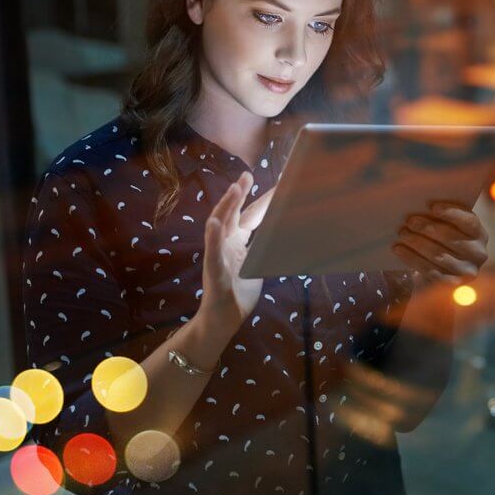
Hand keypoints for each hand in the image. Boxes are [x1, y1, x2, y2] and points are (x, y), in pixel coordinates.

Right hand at [201, 172, 274, 325]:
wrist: (223, 319)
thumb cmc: (239, 292)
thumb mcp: (256, 265)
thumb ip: (263, 249)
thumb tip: (282, 235)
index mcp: (236, 242)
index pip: (250, 216)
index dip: (262, 200)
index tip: (276, 183)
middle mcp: (225, 244)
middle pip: (232, 213)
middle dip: (239, 194)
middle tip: (247, 175)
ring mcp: (218, 256)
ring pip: (219, 226)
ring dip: (226, 206)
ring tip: (234, 189)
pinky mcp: (214, 271)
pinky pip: (212, 253)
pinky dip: (213, 237)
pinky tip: (214, 223)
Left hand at [392, 201, 488, 287]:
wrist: (437, 273)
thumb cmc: (441, 241)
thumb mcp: (446, 227)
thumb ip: (441, 216)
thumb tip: (420, 205)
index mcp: (479, 234)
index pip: (469, 222)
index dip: (451, 213)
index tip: (432, 207)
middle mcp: (479, 253)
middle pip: (451, 238)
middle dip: (428, 228)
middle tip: (409, 221)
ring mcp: (467, 271)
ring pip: (438, 255)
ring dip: (417, 242)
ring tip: (402, 233)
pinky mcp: (452, 285)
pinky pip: (429, 270)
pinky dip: (411, 258)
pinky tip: (398, 249)